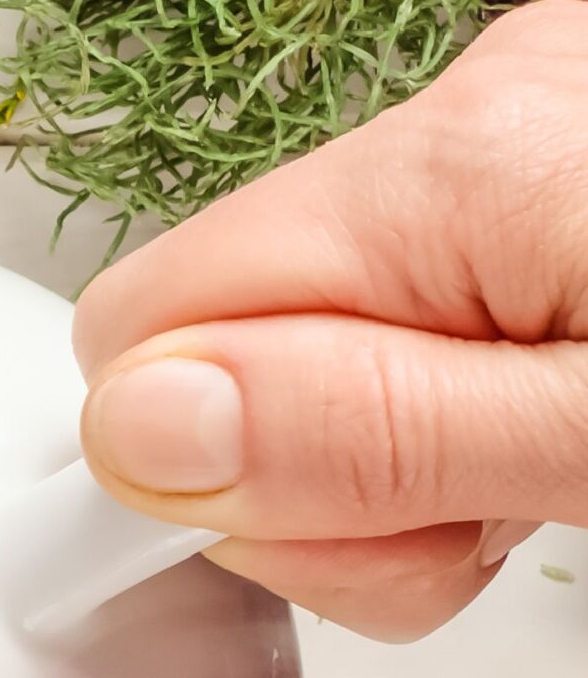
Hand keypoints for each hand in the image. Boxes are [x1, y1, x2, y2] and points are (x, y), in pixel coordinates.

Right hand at [72, 0, 587, 637]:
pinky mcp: (533, 189)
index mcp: (460, 166)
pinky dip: (443, 431)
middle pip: (210, 352)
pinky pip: (394, 336)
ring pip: (295, 362)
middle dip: (294, 493)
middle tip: (461, 531)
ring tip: (527, 500)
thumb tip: (136, 433)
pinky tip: (542, 461)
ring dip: (379, 479)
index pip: (140, 333)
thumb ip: (368, 441)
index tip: (262, 556)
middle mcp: (466, 121)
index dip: (172, 483)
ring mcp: (503, 146)